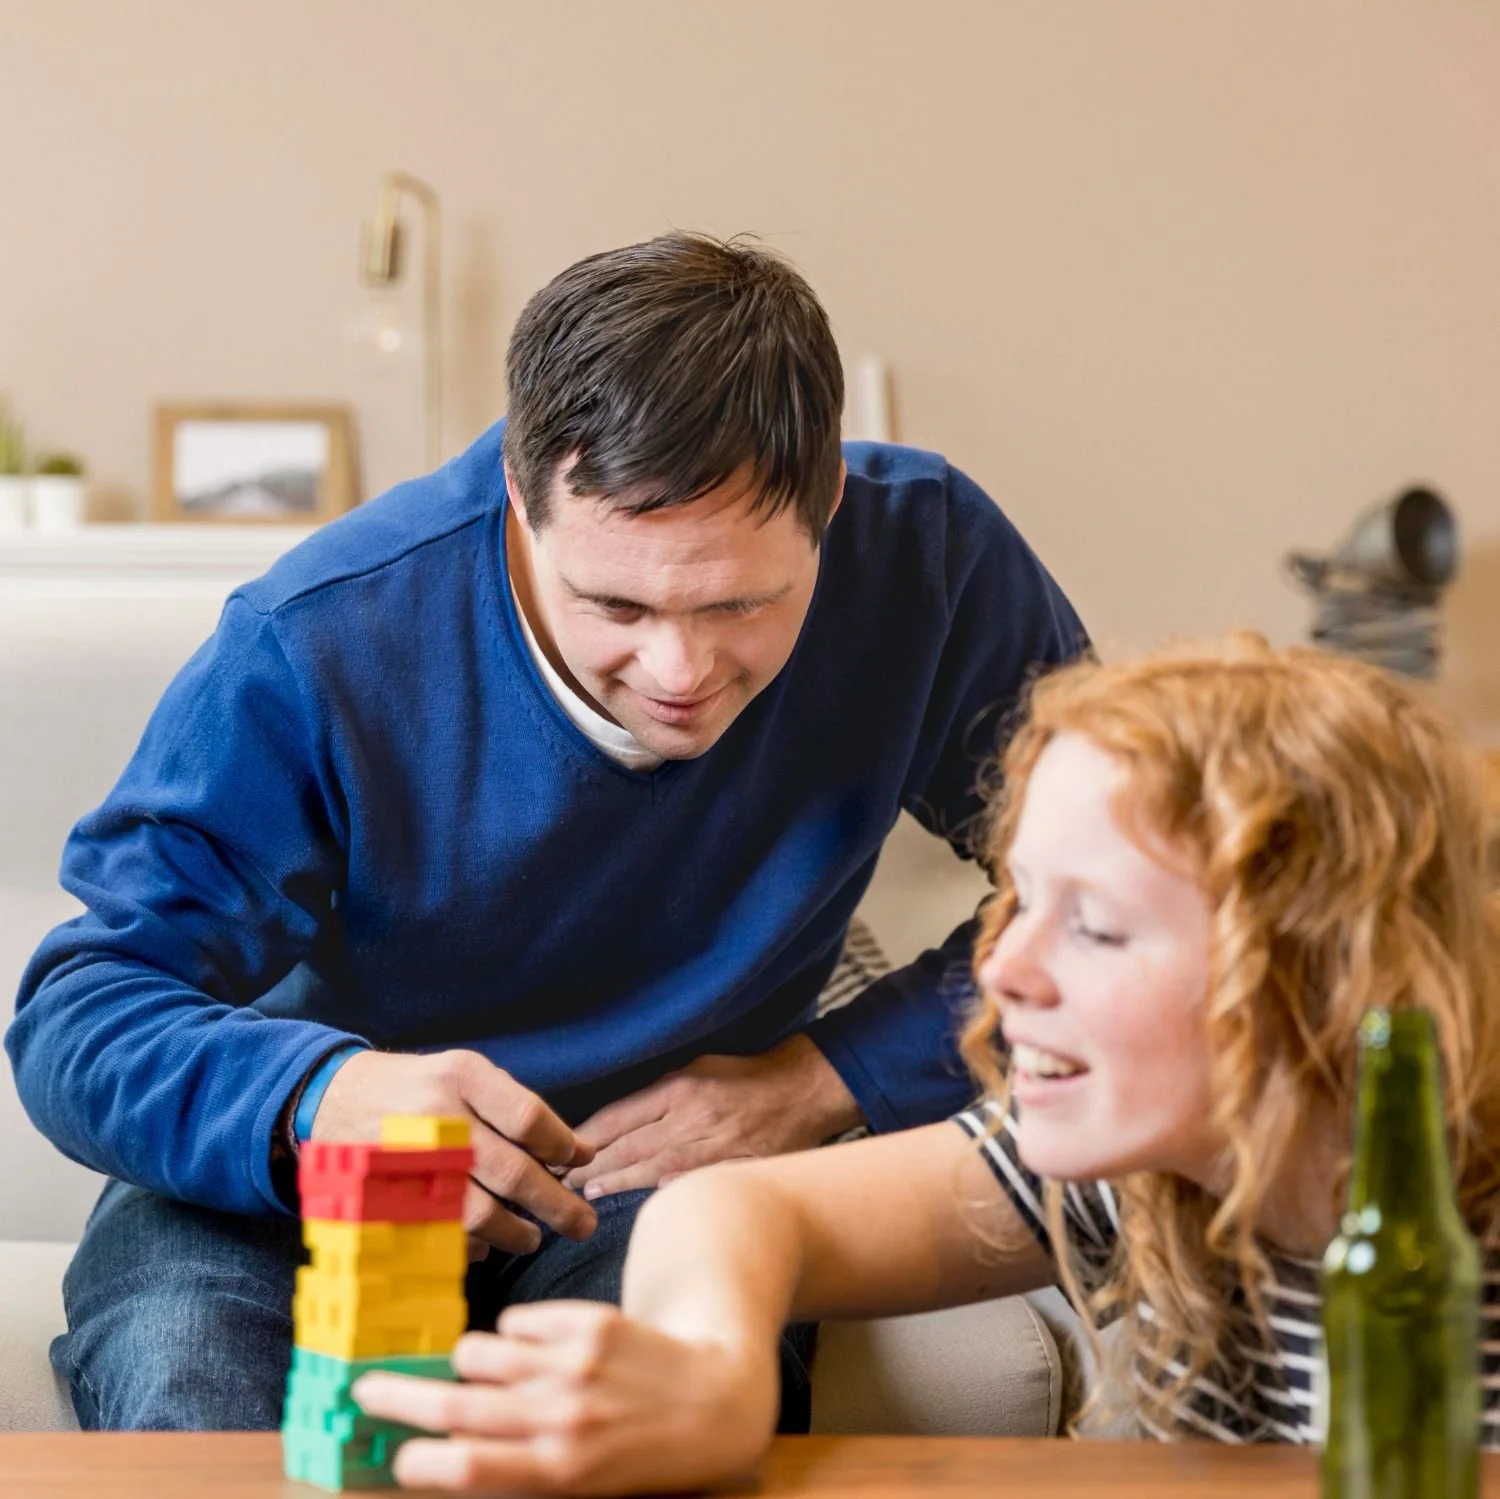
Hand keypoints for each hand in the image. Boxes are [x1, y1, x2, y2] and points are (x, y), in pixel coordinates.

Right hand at [313, 1050, 596, 1254]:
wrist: (332, 1096)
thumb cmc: (418, 1088)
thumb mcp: (464, 1075)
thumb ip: (518, 1110)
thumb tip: (579, 1152)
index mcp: (461, 1076)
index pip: (528, 1118)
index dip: (562, 1146)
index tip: (580, 1161)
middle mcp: (436, 1117)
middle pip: (512, 1172)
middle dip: (556, 1205)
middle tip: (583, 1224)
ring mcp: (409, 1161)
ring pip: (479, 1213)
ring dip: (515, 1233)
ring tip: (532, 1238)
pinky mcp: (387, 1197)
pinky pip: (440, 1234)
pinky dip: (469, 1246)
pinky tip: (484, 1244)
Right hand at [352, 1301, 777, 1494]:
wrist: (716, 1401)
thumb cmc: (641, 1456)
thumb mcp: (582, 1484)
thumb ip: (519, 1467)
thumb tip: (446, 1452)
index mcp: (557, 1471)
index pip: (461, 1469)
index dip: (415, 1463)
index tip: (395, 1458)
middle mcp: (561, 1416)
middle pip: (453, 1405)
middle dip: (398, 1397)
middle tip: (363, 1388)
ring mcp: (574, 1363)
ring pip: (478, 1350)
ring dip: (467, 1361)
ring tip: (482, 1370)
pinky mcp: (589, 1321)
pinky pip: (517, 1320)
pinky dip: (514, 1333)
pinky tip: (541, 1349)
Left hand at [563, 1035, 860, 1199]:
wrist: (804, 1088)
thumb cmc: (745, 1075)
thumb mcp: (698, 1067)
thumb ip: (658, 1093)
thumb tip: (615, 1121)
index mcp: (680, 1087)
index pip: (618, 1117)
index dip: (584, 1138)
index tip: (558, 1153)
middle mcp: (693, 1117)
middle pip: (629, 1146)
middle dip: (590, 1165)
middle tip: (558, 1182)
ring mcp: (715, 1145)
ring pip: (654, 1170)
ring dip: (616, 1183)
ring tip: (585, 1194)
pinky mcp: (735, 1166)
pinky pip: (693, 1183)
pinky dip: (663, 1193)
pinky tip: (641, 1205)